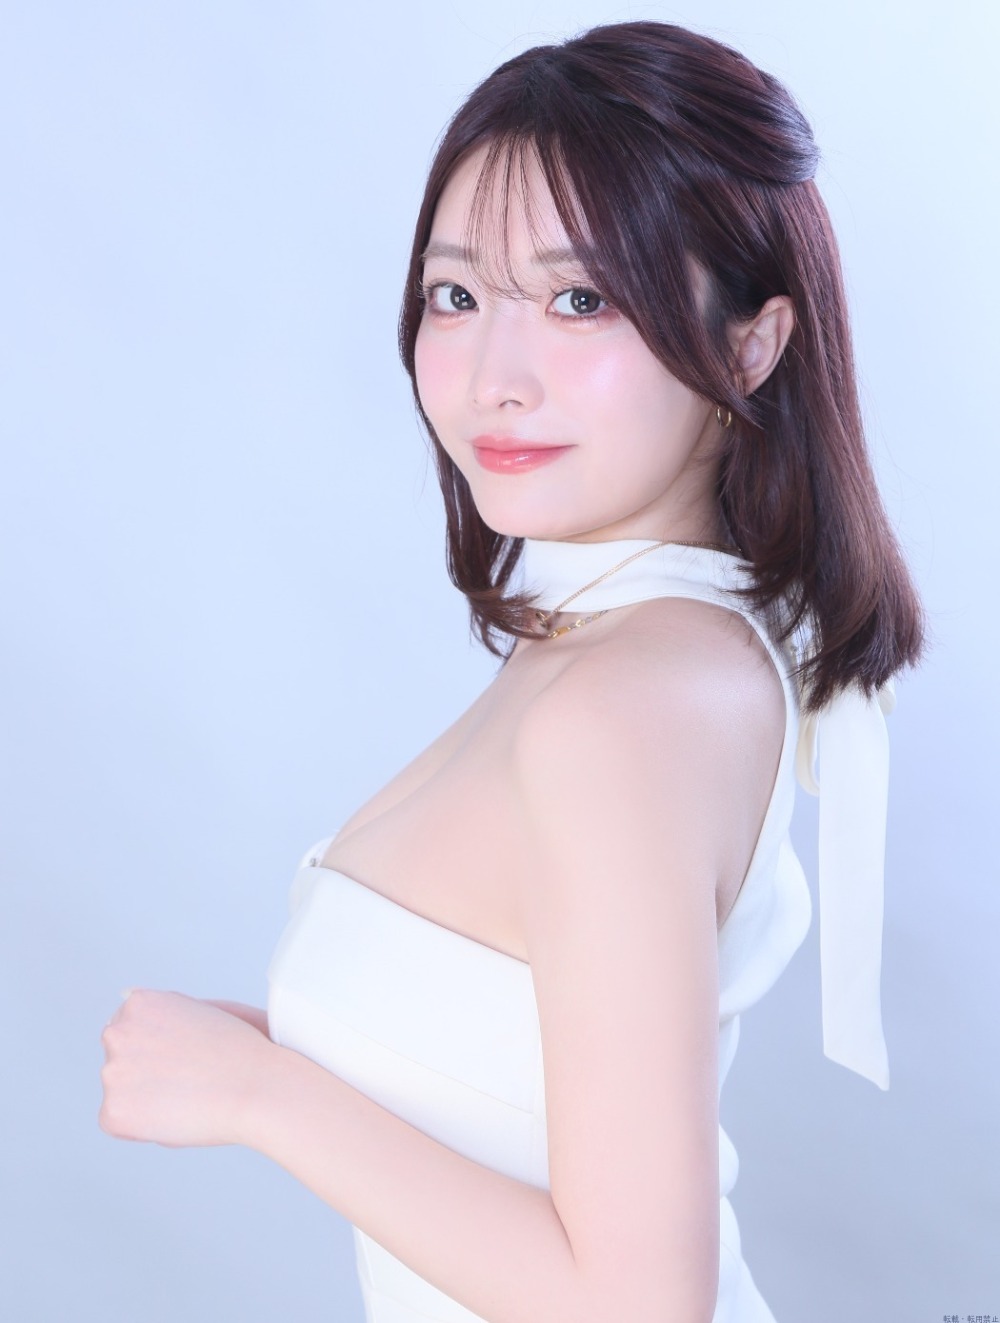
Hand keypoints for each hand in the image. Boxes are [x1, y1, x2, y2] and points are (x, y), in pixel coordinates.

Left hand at [99, 989, 273, 1147]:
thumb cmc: (239, 1050)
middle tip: (189, 1078)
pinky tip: (176, 1114)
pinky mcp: (114, 1111)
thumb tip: (124, 995)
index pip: (129, 1029)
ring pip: (121, 1092)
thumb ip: (162, 1009)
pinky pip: (120, 1123)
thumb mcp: (199, 1009)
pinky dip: (142, 1127)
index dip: (159, 1049)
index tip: (184, 1058)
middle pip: (120, 1059)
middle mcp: (117, 1032)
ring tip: (188, 1095)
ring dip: (146, 1098)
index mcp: (138, 1003)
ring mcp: (112, 1072)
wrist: (256, 1087)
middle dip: (147, 1071)